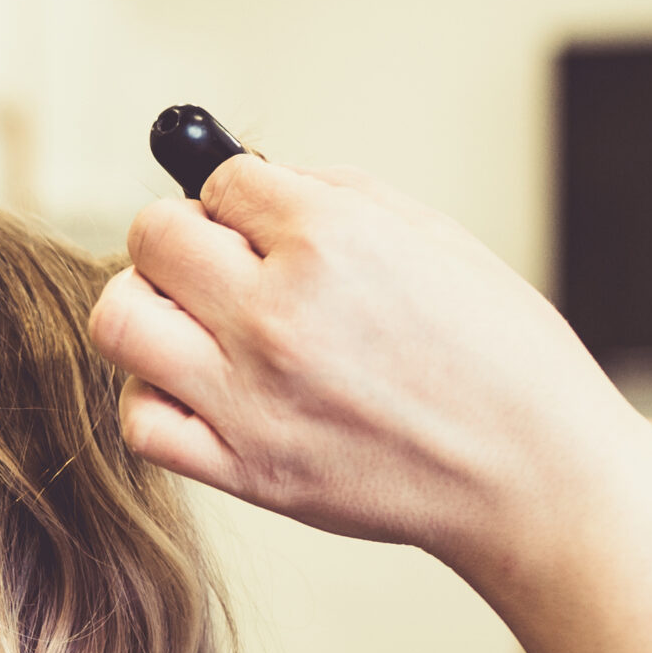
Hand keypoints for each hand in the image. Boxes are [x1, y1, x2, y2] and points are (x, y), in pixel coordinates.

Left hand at [88, 158, 631, 590]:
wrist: (532, 472)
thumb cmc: (499, 356)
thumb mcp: (432, 236)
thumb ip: (332, 198)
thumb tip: (248, 180)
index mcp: (328, 240)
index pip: (218, 181)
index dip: (238, 198)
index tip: (258, 224)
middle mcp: (275, 313)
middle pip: (150, 238)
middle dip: (180, 240)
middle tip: (216, 267)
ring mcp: (249, 396)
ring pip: (119, 322)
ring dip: (146, 310)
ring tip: (194, 325)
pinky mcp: (242, 469)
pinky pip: (140, 421)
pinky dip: (155, 398)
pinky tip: (200, 391)